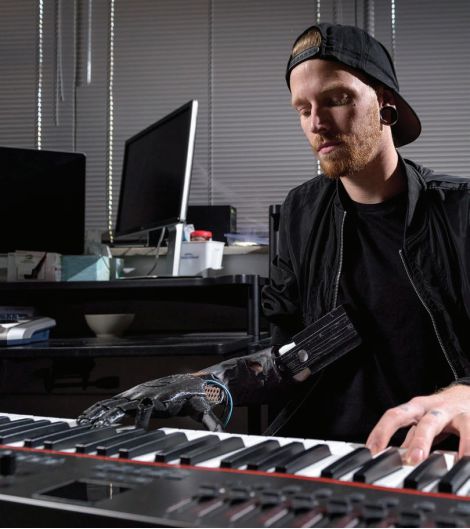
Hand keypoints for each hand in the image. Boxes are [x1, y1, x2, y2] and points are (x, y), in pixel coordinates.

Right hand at [77, 374, 223, 430]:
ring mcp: (138, 393)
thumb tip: (220, 430)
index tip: (133, 432)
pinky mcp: (134, 396)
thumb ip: (210, 420)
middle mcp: (147, 393)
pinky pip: (113, 402)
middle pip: (125, 403)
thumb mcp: (204, 407)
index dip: (141, 419)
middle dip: (109, 416)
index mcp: (162, 396)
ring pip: (114, 402)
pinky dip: (98, 409)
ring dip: (98, 413)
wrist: (194, 381)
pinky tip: (85, 418)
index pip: (148, 408)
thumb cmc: (198, 395)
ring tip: (80, 424)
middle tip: (93, 428)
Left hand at [366, 384, 469, 464]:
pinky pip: (469, 433)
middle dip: (417, 441)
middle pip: (422, 421)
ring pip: (448, 425)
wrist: (467, 394)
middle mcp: (432, 407)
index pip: (393, 416)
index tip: (371, 450)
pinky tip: (464, 461)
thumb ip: (410, 437)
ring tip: (436, 462)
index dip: (381, 432)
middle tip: (411, 461)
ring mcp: (453, 412)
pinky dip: (467, 448)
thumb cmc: (440, 411)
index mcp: (415, 408)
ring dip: (443, 443)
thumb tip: (393, 457)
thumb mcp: (422, 420)